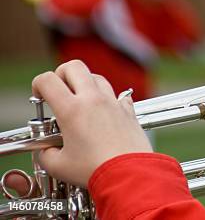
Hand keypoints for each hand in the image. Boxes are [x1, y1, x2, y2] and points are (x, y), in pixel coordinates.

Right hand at [31, 60, 151, 187]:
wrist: (129, 174)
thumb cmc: (96, 170)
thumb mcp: (59, 166)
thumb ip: (46, 155)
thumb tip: (47, 152)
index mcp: (72, 109)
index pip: (48, 80)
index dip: (38, 84)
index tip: (39, 96)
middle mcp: (93, 99)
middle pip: (74, 66)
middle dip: (61, 74)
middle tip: (59, 89)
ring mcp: (113, 102)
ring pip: (97, 77)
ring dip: (85, 84)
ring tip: (80, 101)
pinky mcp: (128, 110)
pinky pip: (118, 95)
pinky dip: (109, 99)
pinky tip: (105, 112)